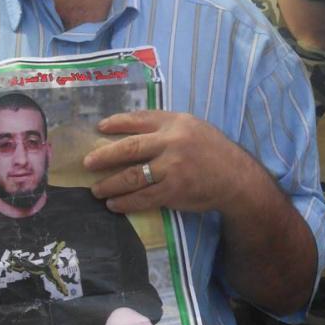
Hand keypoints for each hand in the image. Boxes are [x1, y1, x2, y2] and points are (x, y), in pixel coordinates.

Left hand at [84, 110, 245, 215]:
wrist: (236, 177)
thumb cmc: (211, 150)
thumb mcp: (191, 127)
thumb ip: (164, 126)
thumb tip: (128, 131)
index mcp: (175, 122)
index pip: (139, 119)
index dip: (116, 123)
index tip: (99, 128)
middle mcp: (172, 142)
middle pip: (130, 148)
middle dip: (104, 156)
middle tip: (87, 163)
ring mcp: (173, 168)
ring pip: (132, 176)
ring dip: (110, 184)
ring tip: (96, 190)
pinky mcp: (174, 191)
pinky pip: (144, 198)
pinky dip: (126, 202)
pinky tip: (114, 204)